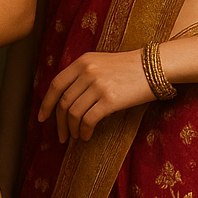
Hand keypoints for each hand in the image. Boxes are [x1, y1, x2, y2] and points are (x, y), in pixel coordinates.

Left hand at [37, 48, 154, 141]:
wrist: (156, 67)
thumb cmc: (129, 67)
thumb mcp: (101, 62)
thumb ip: (82, 75)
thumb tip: (66, 99)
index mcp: (82, 62)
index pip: (55, 84)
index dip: (46, 103)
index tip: (42, 118)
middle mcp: (87, 72)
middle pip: (63, 102)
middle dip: (59, 122)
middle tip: (60, 135)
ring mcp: (98, 86)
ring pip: (73, 113)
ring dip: (71, 129)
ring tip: (75, 136)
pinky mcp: (110, 100)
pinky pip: (88, 120)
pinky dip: (84, 131)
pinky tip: (86, 136)